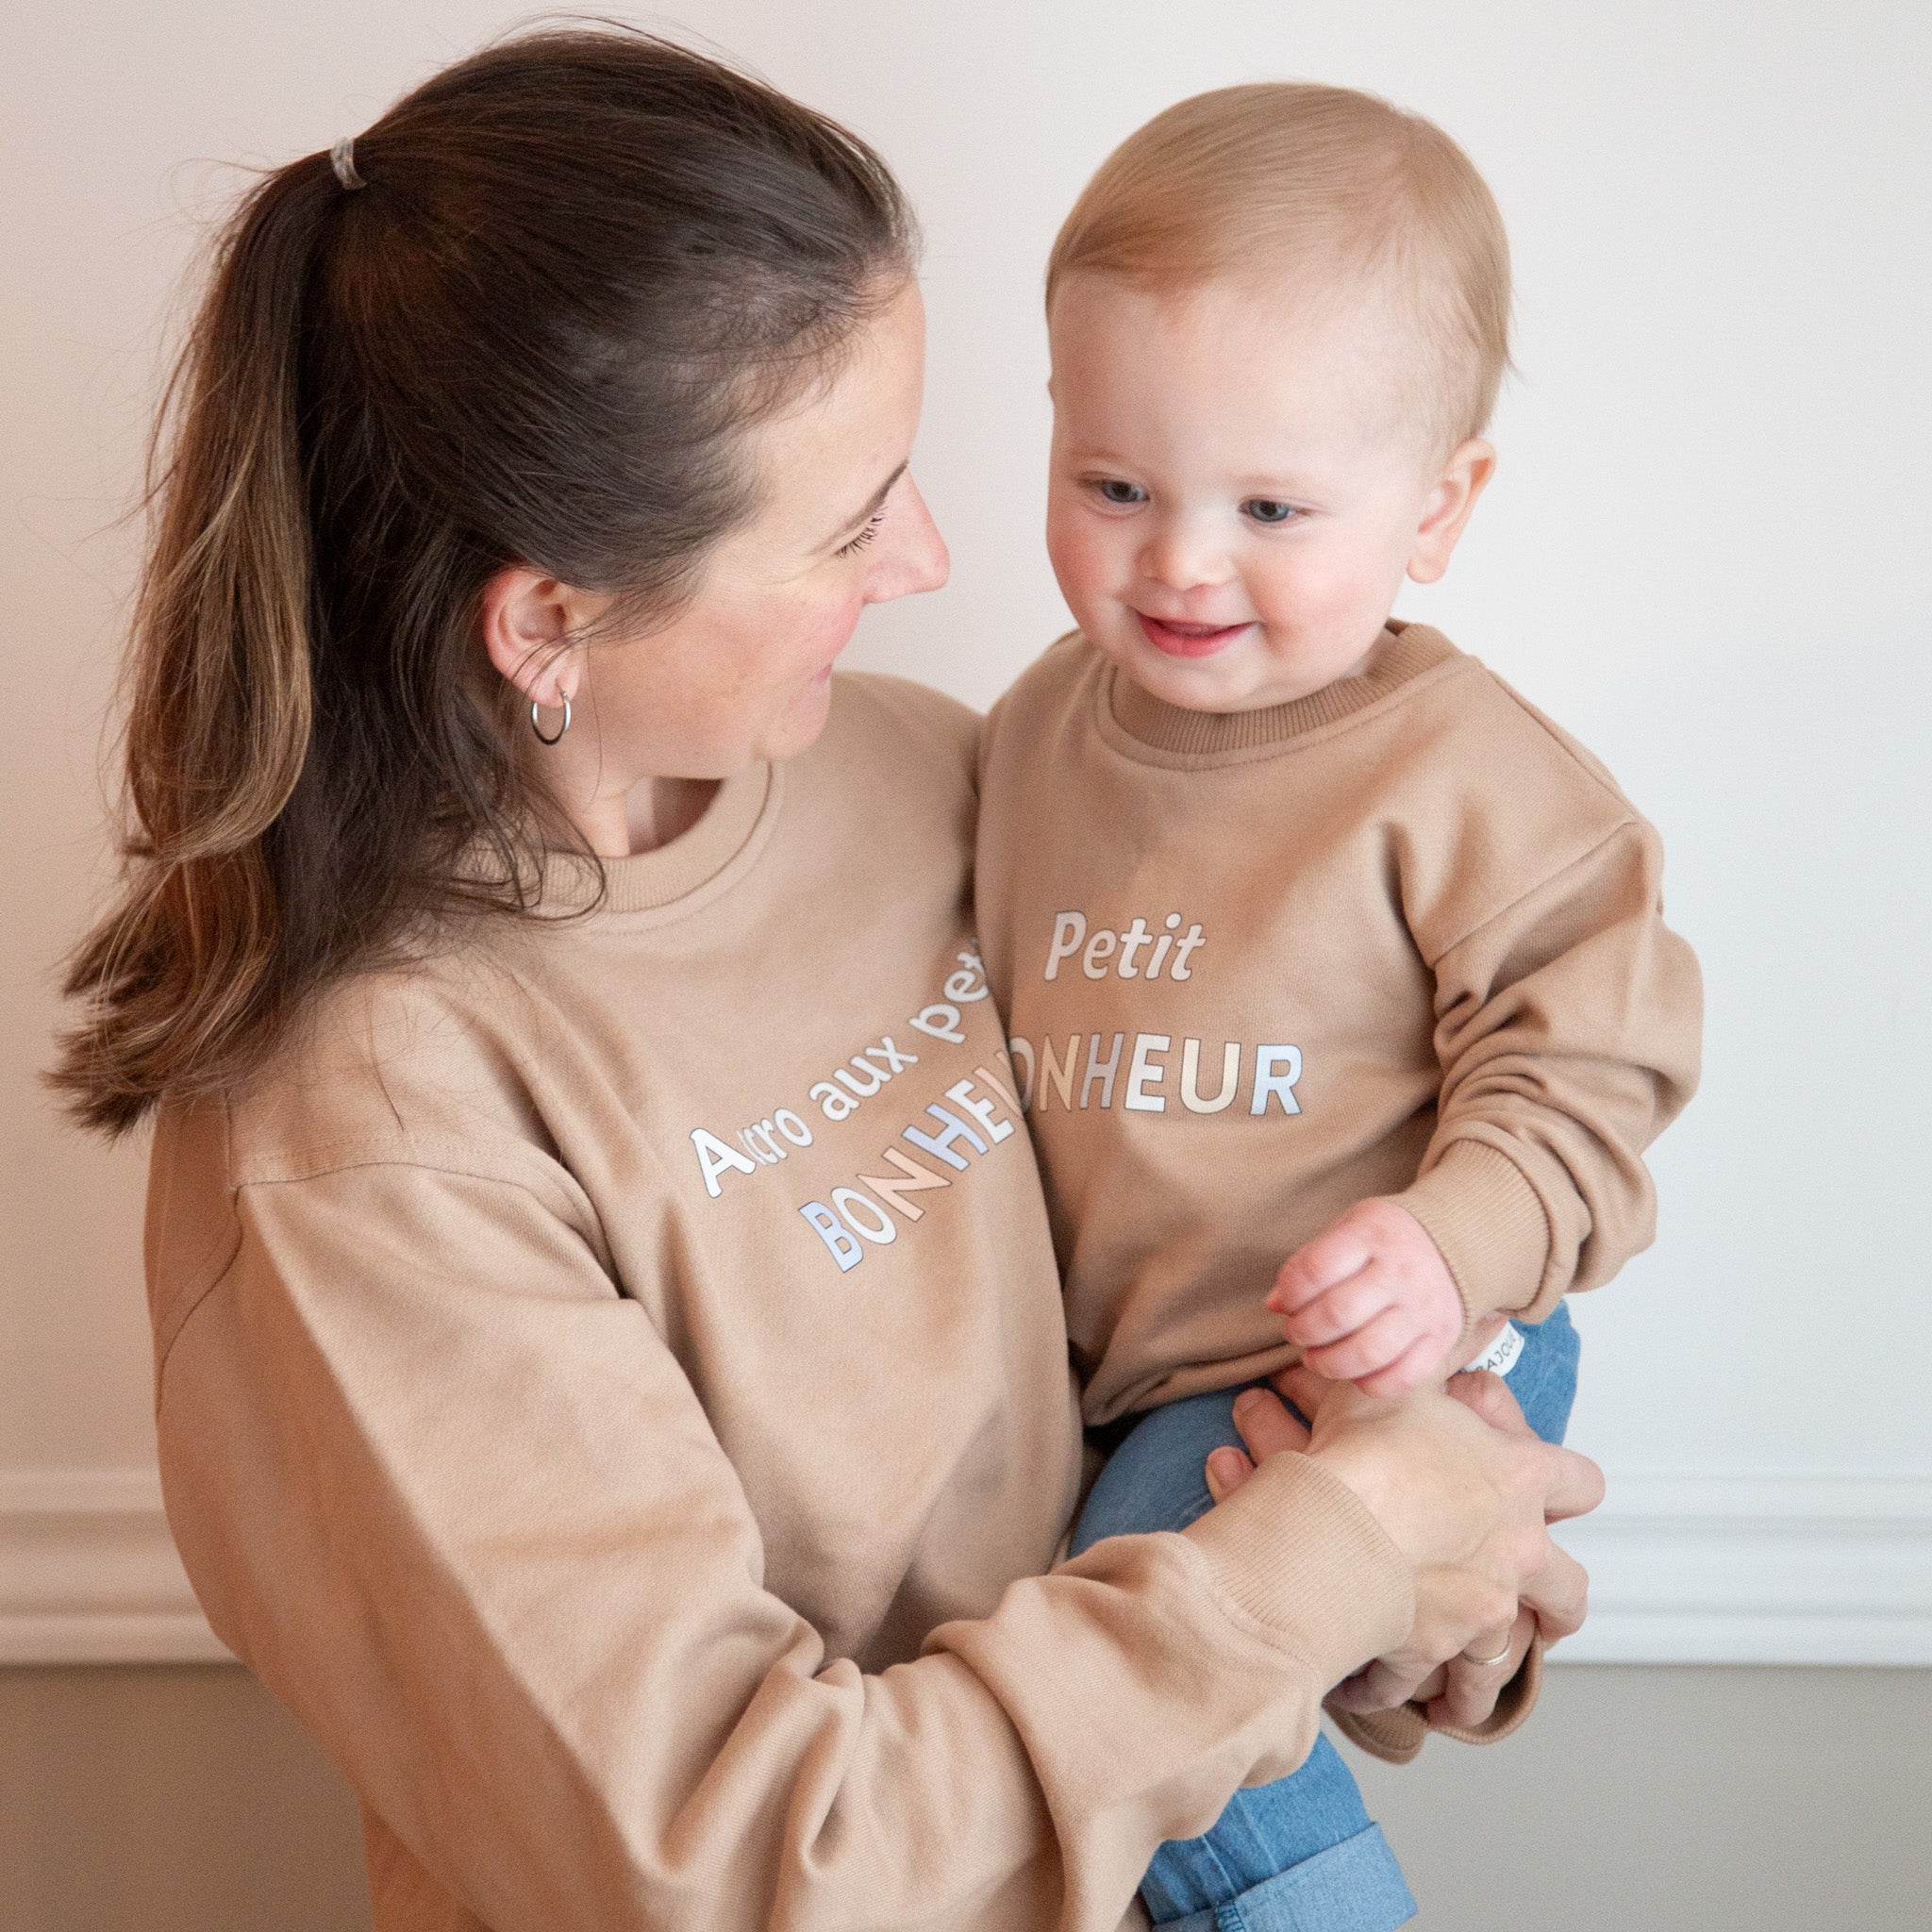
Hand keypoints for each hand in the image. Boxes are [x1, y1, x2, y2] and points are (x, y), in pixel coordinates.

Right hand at [1203, 1362, 1597, 1721]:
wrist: (1331, 1526)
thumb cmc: (1367, 1449)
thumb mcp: (1403, 1379)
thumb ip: (1442, 1354)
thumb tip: (1475, 1314)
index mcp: (1518, 1479)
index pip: (1581, 1481)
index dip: (1566, 1484)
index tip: (1548, 1488)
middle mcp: (1516, 1551)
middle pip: (1569, 1593)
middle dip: (1555, 1604)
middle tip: (1534, 1607)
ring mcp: (1482, 1609)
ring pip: (1506, 1656)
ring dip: (1485, 1669)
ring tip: (1463, 1682)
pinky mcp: (1435, 1650)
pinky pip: (1423, 1679)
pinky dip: (1402, 1683)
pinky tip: (1381, 1682)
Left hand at [1267, 1199, 1464, 1395]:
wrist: (1454, 1241)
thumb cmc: (1383, 1240)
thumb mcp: (1345, 1230)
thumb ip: (1307, 1264)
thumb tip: (1273, 1304)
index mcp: (1372, 1235)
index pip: (1316, 1269)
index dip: (1289, 1293)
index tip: (1282, 1304)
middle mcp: (1402, 1272)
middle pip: (1338, 1314)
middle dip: (1303, 1331)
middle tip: (1295, 1333)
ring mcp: (1425, 1308)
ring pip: (1369, 1352)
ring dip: (1330, 1363)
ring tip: (1316, 1358)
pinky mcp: (1442, 1338)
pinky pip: (1403, 1377)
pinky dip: (1371, 1384)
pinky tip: (1354, 1373)